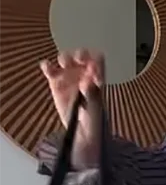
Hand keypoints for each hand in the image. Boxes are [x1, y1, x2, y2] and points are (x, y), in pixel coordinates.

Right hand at [40, 50, 103, 167]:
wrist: (81, 129)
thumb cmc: (94, 117)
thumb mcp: (95, 107)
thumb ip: (92, 94)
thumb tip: (86, 82)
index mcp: (97, 75)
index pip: (98, 59)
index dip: (96, 61)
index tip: (92, 71)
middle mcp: (83, 71)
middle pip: (82, 54)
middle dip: (80, 55)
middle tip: (79, 60)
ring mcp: (69, 75)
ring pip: (65, 58)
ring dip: (65, 58)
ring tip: (65, 65)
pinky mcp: (55, 81)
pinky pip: (49, 68)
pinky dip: (47, 66)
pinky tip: (48, 68)